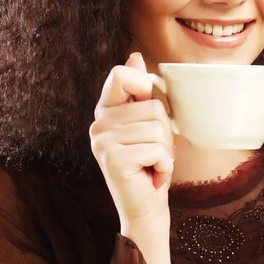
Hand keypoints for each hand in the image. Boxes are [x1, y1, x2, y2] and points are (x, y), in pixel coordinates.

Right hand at [89, 53, 174, 229]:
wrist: (145, 206)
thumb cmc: (149, 163)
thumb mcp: (147, 123)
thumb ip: (139, 91)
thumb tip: (134, 56)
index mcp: (105, 110)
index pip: (120, 75)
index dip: (143, 86)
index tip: (145, 108)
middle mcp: (98, 123)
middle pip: (152, 106)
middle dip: (164, 132)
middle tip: (151, 152)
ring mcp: (103, 141)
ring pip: (157, 128)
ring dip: (164, 150)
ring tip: (150, 163)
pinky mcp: (113, 159)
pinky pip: (157, 149)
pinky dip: (164, 165)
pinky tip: (150, 175)